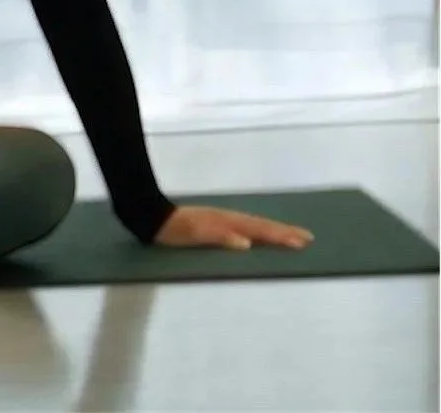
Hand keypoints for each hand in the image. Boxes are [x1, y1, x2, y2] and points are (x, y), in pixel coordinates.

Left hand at [155, 205, 314, 250]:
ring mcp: (221, 219)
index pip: (259, 230)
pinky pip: (244, 225)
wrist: (152, 217)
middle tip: (308, 238)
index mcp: (226, 222)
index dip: (280, 236)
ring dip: (274, 229)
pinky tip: (261, 236)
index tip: (302, 242)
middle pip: (261, 225)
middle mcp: (227, 219)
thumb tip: (246, 243)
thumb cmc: (173, 230)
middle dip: (284, 232)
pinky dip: (258, 230)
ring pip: (254, 224)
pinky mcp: (215, 223)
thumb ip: (219, 237)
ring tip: (293, 235)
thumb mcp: (194, 234)